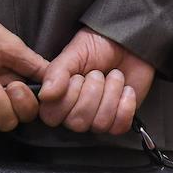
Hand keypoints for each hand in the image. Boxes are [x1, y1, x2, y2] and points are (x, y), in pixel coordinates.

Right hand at [39, 28, 154, 134]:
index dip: (67, 96)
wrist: (128, 45)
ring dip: (111, 94)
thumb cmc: (98, 48)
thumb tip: (45, 95)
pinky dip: (126, 105)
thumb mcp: (73, 53)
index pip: (52, 117)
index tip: (77, 76)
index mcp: (57, 99)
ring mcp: (97, 120)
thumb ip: (56, 73)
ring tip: (113, 77)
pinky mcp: (119, 123)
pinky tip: (126, 90)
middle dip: (92, 92)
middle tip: (98, 73)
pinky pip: (119, 127)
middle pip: (77, 122)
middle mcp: (74, 114)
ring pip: (100, 124)